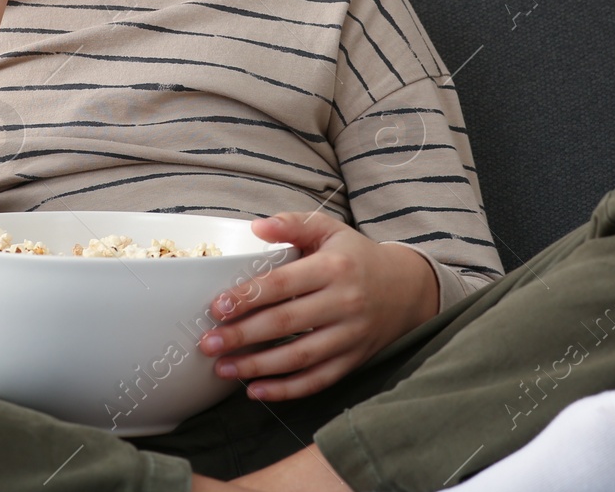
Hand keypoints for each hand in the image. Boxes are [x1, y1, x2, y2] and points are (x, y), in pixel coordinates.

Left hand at [196, 212, 436, 401]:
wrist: (406, 288)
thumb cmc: (355, 257)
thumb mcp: (329, 229)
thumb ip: (293, 223)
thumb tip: (256, 226)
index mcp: (333, 267)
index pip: (283, 284)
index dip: (248, 297)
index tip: (217, 307)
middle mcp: (344, 303)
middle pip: (286, 323)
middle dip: (243, 335)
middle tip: (208, 343)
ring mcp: (350, 335)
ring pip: (299, 357)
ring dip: (258, 366)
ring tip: (223, 368)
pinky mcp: (353, 360)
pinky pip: (317, 380)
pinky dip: (286, 389)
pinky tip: (255, 391)